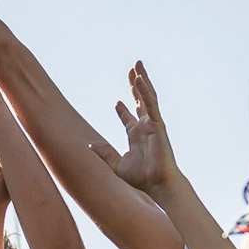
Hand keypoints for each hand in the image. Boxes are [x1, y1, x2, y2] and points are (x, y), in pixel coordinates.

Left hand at [91, 61, 180, 197]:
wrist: (157, 184)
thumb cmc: (142, 179)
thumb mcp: (117, 165)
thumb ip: (105, 152)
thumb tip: (90, 144)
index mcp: (136, 137)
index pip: (129, 119)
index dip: (123, 110)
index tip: (117, 102)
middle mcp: (145, 128)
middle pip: (139, 101)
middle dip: (134, 86)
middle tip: (131, 70)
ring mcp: (152, 124)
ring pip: (146, 97)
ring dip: (142, 80)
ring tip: (137, 65)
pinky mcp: (158, 124)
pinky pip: (151, 104)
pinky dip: (145, 91)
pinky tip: (140, 79)